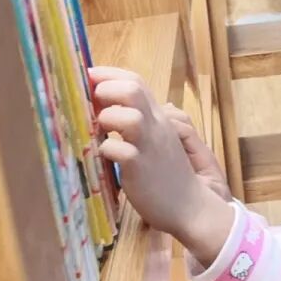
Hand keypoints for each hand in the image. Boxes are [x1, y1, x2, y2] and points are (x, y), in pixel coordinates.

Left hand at [91, 67, 233, 264]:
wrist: (190, 207)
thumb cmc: (167, 175)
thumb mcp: (156, 141)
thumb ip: (139, 123)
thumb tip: (108, 109)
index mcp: (159, 118)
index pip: (136, 82)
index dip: (109, 74)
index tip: (89, 75)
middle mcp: (157, 127)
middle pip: (133, 89)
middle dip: (106, 88)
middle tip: (91, 101)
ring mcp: (150, 147)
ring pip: (130, 117)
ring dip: (107, 117)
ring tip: (101, 130)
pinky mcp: (140, 169)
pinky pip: (119, 151)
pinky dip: (105, 149)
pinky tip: (103, 155)